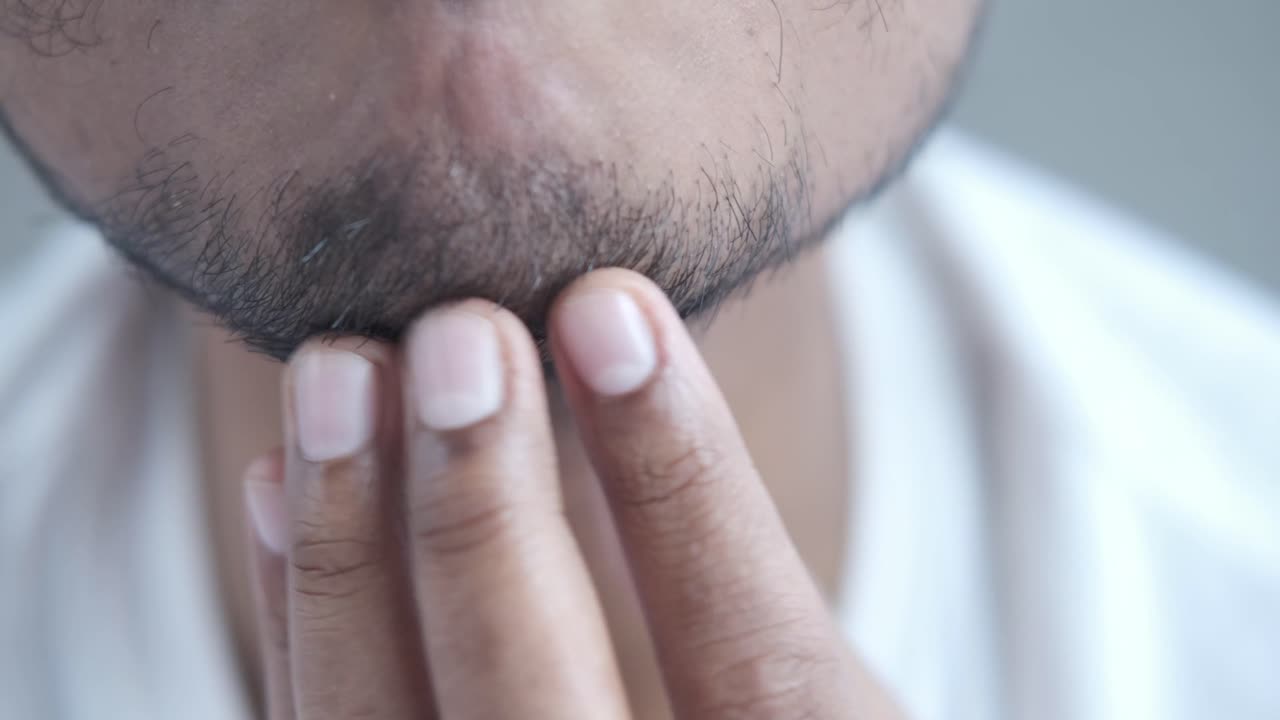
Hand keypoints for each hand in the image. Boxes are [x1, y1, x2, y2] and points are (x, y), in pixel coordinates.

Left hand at [242, 269, 886, 718]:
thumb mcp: (802, 664)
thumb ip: (713, 548)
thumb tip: (610, 343)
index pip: (753, 660)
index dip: (684, 481)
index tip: (613, 311)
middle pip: (534, 709)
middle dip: (484, 513)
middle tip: (462, 335)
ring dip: (348, 544)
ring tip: (341, 374)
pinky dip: (300, 610)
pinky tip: (283, 483)